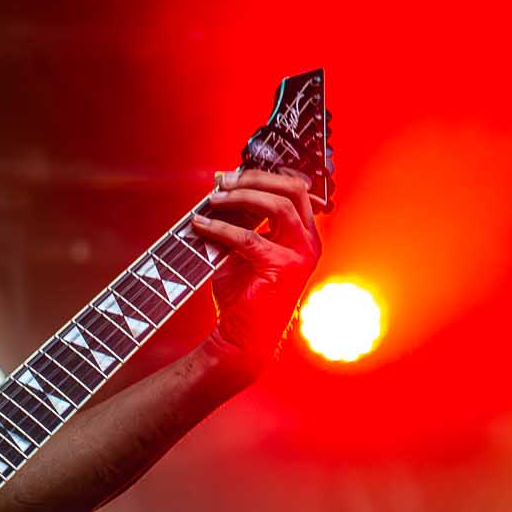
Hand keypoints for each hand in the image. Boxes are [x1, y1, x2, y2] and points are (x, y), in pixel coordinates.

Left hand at [191, 165, 322, 376]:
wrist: (242, 337)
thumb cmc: (242, 295)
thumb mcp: (241, 249)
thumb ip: (241, 221)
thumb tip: (221, 190)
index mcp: (304, 234)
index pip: (295, 189)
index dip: (264, 175)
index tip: (232, 173)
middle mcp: (309, 242)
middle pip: (293, 189)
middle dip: (255, 178)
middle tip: (224, 180)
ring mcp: (301, 255)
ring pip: (279, 206)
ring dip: (242, 197)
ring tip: (214, 198)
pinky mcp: (283, 269)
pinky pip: (250, 238)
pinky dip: (221, 228)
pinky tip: (201, 225)